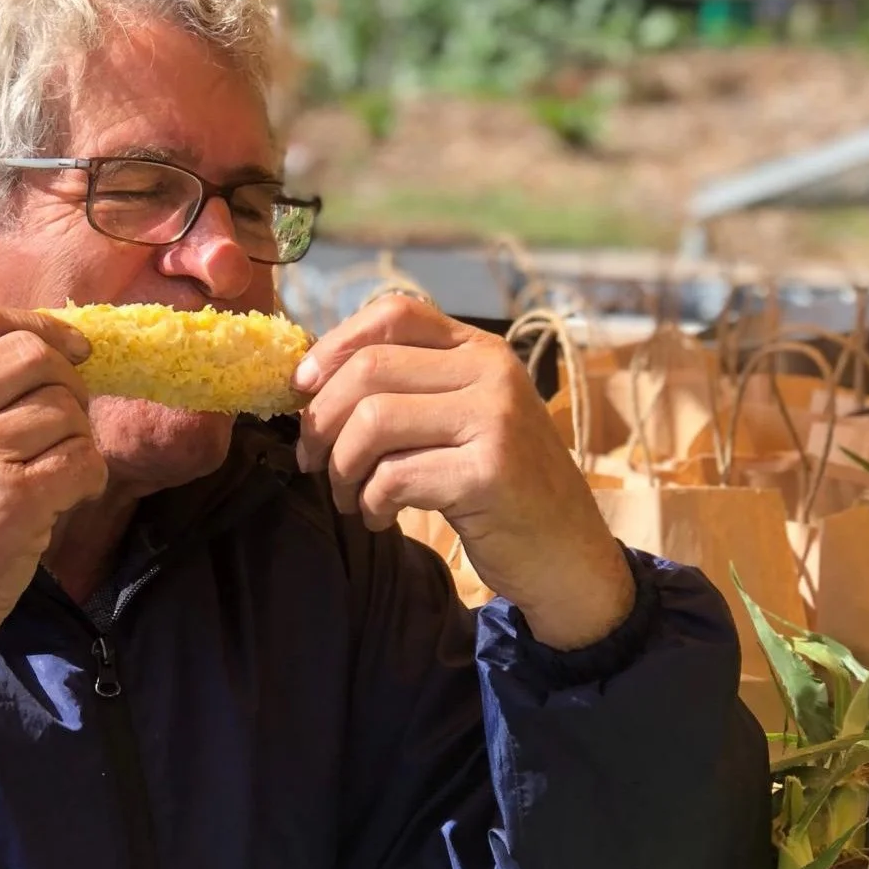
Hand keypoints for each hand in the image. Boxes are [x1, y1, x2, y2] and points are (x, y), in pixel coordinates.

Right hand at [0, 303, 106, 724]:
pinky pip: (83, 459)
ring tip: (52, 471)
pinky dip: (88, 477)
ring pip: (65, 408)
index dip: (39, 326)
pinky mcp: (12, 499)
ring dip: (76, 437)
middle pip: (33, 354)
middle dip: (66, 383)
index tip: (68, 349)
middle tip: (63, 420)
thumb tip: (37, 343)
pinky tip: (63, 498)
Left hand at [293, 294, 634, 649]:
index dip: (333, 346)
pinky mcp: (489, 473)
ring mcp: (495, 420)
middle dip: (321, 420)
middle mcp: (492, 374)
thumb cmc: (500, 489)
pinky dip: (370, 503)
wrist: (567, 554)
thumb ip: (409, 391)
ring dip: (342, 468)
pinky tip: (380, 518)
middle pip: (369, 369)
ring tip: (348, 497)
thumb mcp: (463, 421)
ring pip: (373, 421)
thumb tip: (312, 381)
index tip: (301, 389)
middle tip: (313, 462)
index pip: (394, 313)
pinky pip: (394, 477)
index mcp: (480, 351)